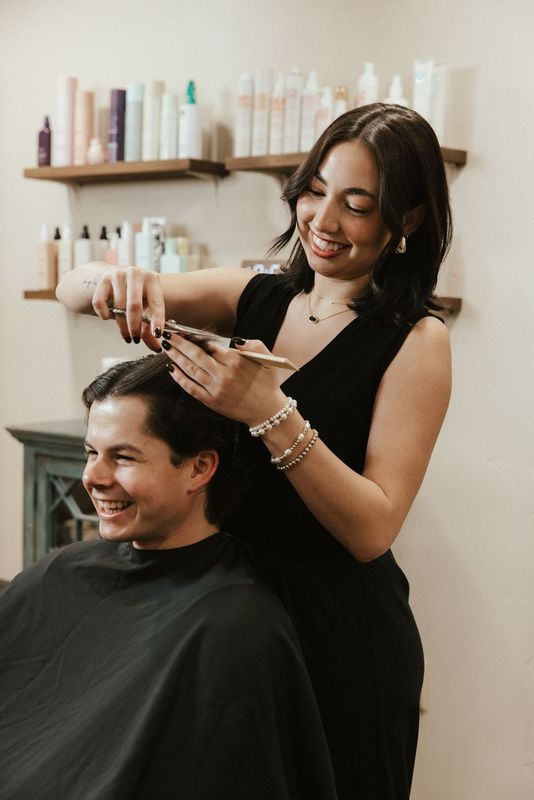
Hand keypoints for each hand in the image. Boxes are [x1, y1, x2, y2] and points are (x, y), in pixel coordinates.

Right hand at [91, 266, 165, 351]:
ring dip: (122, 326)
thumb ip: (150, 326)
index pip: (157, 302)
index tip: (157, 334)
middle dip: (134, 326)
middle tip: (135, 339)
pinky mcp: (103, 279)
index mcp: (152, 279)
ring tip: (126, 334)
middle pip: (134, 306)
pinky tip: (109, 317)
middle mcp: (136, 274)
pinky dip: (104, 314)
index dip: (158, 320)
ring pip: (118, 307)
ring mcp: (118, 274)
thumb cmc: (137, 293)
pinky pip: (100, 302)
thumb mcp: (147, 306)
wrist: (116, 275)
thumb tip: (156, 347)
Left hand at [161, 334, 287, 425]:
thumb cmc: (267, 383)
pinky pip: (192, 388)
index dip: (196, 338)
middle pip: (196, 356)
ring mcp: (216, 389)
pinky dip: (180, 378)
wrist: (268, 411)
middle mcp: (224, 375)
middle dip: (179, 344)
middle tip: (167, 336)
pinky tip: (171, 369)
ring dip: (176, 358)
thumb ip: (253, 344)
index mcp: (237, 361)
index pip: (211, 346)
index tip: (185, 332)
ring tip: (166, 348)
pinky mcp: (212, 401)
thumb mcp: (268, 358)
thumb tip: (234, 340)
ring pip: (191, 370)